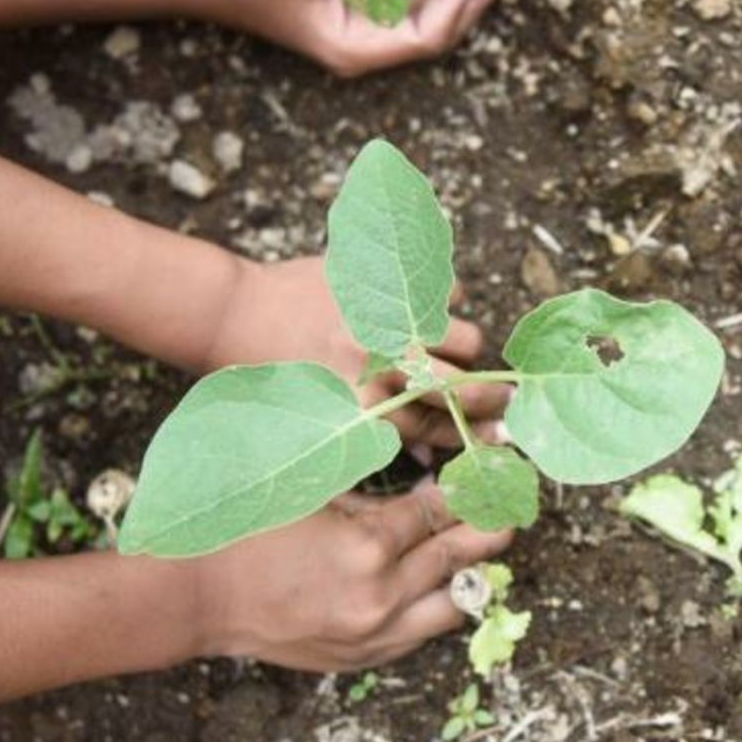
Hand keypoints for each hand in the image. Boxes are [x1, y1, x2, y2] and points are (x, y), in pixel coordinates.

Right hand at [189, 481, 511, 669]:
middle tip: (510, 504)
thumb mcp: (312, 490)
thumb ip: (371, 480)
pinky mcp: (360, 659)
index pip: (442, 513)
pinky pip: (419, 634)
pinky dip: (435, 604)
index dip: (471, 488)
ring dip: (470, 573)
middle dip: (488, 526)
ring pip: (452, 605)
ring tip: (482, 547)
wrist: (196, 596)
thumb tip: (420, 463)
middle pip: (459, 557)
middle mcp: (380, 597)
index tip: (490, 469)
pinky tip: (439, 580)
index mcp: (367, 547)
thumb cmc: (246, 529)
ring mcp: (372, 636)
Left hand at [202, 256, 507, 448]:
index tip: (503, 434)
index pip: (439, 430)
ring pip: (466, 339)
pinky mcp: (382, 282)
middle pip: (464, 389)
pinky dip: (447, 298)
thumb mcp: (319, 423)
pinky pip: (446, 290)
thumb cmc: (275, 378)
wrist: (234, 316)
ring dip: (468, 345)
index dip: (475, 435)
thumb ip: (374, 440)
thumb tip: (426, 460)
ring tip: (456, 346)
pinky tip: (429, 307)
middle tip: (507, 395)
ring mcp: (384, 322)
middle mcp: (379, 370)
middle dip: (494, 396)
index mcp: (365, 411)